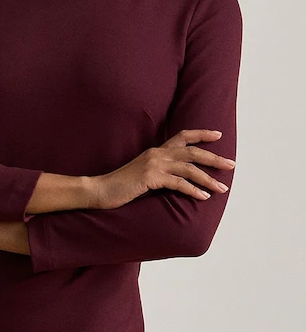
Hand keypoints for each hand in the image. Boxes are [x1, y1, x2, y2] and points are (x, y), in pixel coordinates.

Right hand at [94, 129, 235, 208]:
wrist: (100, 190)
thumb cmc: (121, 185)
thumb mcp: (143, 174)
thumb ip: (159, 172)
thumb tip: (177, 179)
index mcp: (156, 151)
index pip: (183, 137)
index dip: (202, 134)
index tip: (218, 135)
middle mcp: (157, 154)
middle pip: (192, 152)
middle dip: (214, 158)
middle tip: (231, 164)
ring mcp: (154, 164)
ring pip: (189, 169)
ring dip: (208, 178)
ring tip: (222, 188)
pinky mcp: (150, 177)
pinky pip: (178, 183)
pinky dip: (194, 190)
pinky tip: (204, 196)